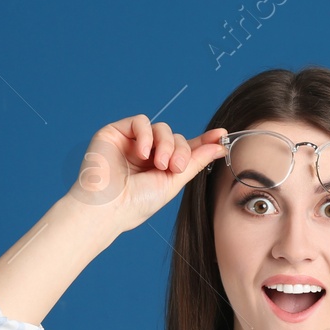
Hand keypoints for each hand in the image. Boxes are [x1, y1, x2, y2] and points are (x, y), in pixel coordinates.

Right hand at [68, 115, 226, 232]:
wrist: (107, 208)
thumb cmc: (136, 203)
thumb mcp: (174, 182)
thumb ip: (196, 161)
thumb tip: (220, 145)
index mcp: (159, 167)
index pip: (184, 148)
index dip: (203, 141)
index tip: (222, 135)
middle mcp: (146, 153)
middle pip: (175, 137)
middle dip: (180, 150)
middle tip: (175, 168)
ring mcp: (131, 142)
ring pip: (161, 128)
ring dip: (165, 144)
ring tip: (159, 164)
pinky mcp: (115, 133)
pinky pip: (140, 121)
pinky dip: (146, 135)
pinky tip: (143, 153)